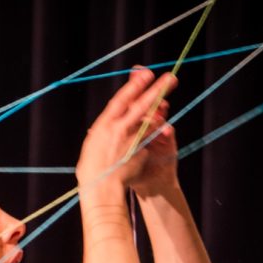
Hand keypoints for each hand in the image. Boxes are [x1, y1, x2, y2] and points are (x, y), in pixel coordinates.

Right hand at [76, 67, 177, 194]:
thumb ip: (100, 133)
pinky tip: (158, 134)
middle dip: (157, 90)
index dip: (134, 85)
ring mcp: (133, 141)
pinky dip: (154, 137)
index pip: (121, 100)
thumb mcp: (91, 146)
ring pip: (151, 122)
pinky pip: (150, 141)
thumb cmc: (91, 170)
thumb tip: (99, 127)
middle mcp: (120, 129)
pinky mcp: (143, 152)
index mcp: (104, 125)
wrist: (101, 189)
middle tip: (171, 79)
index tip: (144, 72)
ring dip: (160, 112)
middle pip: (142, 105)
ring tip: (167, 104)